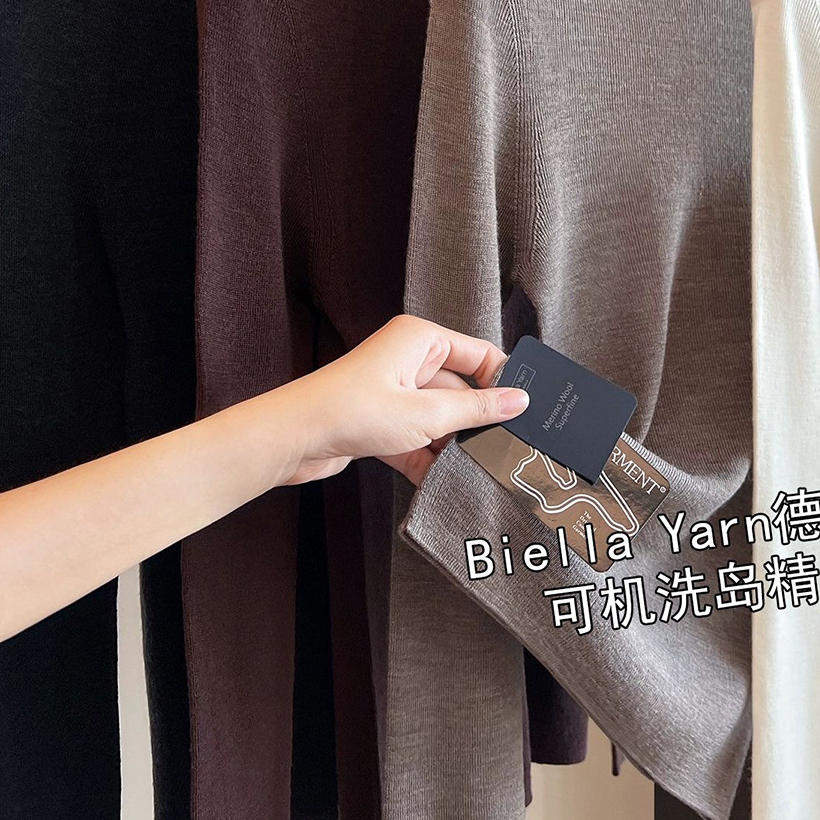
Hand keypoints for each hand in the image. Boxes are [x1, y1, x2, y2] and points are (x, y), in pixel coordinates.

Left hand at [278, 315, 528, 486]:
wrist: (292, 440)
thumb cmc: (348, 410)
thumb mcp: (426, 414)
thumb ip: (477, 409)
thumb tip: (518, 400)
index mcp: (420, 339)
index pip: (479, 354)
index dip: (503, 381)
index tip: (527, 409)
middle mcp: (408, 360)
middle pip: (461, 391)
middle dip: (476, 422)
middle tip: (503, 448)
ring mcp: (394, 392)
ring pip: (440, 419)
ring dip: (450, 445)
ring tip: (472, 469)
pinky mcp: (381, 422)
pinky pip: (418, 438)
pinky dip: (427, 459)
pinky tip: (439, 480)